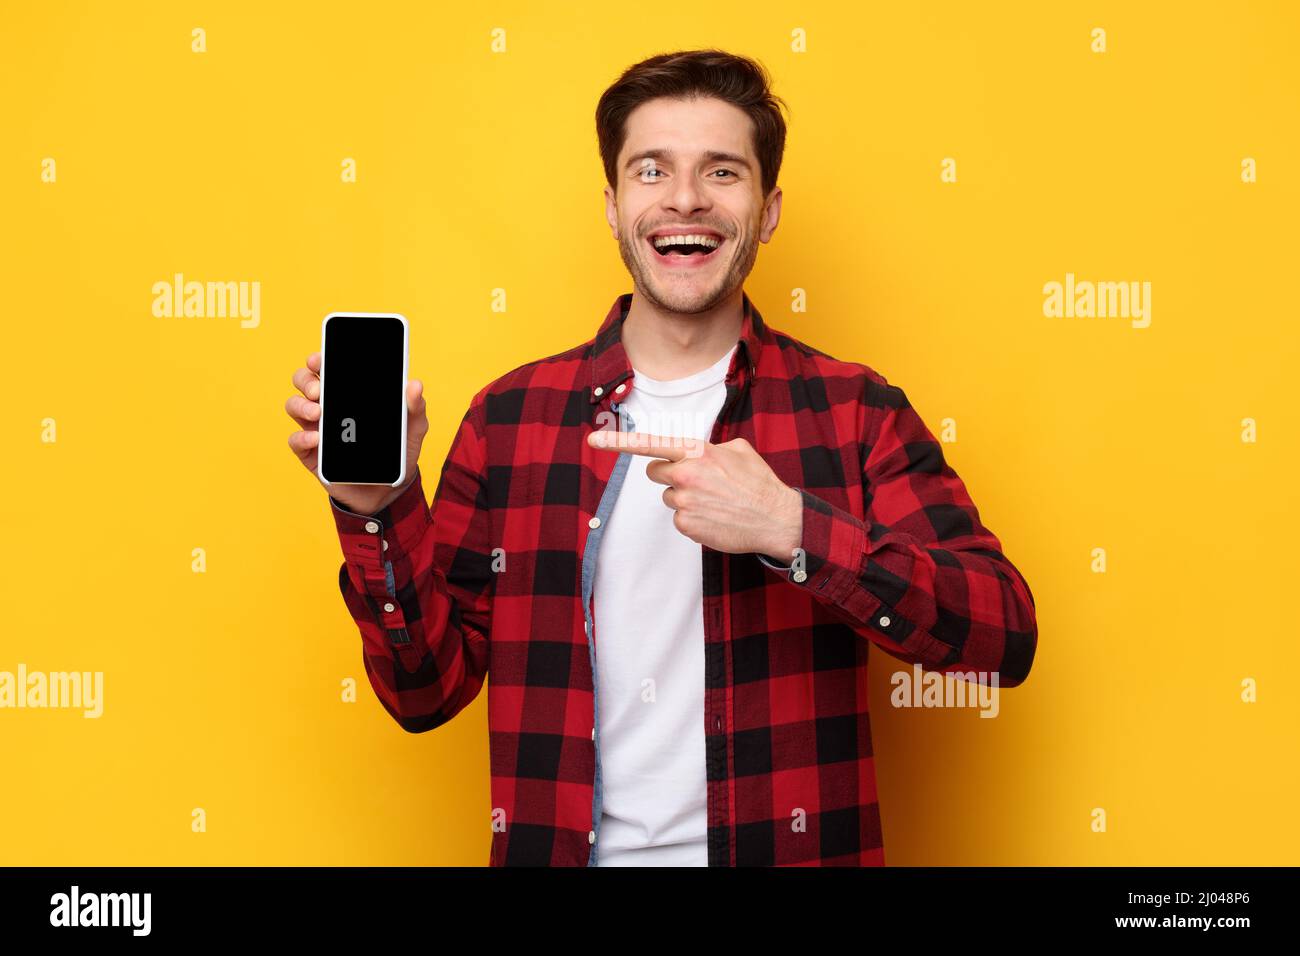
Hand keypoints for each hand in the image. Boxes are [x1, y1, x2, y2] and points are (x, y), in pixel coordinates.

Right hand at [285, 351, 429, 515]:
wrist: (389, 492)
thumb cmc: (397, 454)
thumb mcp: (412, 430)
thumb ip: (414, 408)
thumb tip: (415, 385)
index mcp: (349, 396)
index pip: (328, 369)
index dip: (319, 360)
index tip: (320, 358)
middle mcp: (329, 408)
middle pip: (304, 382)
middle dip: (306, 379)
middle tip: (319, 388)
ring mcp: (318, 430)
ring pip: (294, 406)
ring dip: (300, 405)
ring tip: (318, 412)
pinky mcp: (312, 455)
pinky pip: (296, 441)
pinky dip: (302, 437)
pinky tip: (317, 439)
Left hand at [587, 430, 801, 561]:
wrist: (776, 518)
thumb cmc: (759, 483)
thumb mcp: (738, 449)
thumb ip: (709, 446)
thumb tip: (695, 452)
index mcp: (696, 452)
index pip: (650, 445)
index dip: (618, 442)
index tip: (594, 441)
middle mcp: (685, 475)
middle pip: (655, 473)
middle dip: (671, 476)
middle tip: (698, 483)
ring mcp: (684, 502)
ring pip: (669, 497)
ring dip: (686, 499)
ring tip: (715, 502)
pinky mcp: (686, 526)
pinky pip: (679, 519)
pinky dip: (694, 520)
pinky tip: (716, 518)